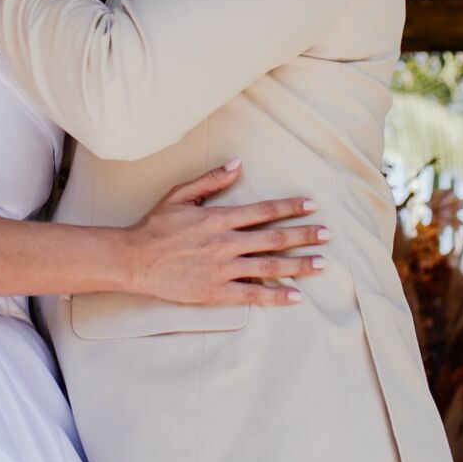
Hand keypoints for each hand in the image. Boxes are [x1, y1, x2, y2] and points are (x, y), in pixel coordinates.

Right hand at [123, 160, 329, 305]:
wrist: (134, 259)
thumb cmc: (156, 226)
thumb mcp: (180, 194)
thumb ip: (211, 181)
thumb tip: (238, 165)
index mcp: (219, 218)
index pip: (263, 211)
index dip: (290, 208)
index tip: (312, 206)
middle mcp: (225, 242)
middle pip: (274, 238)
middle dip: (305, 235)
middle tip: (328, 235)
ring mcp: (222, 268)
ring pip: (269, 266)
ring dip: (299, 265)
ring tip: (322, 264)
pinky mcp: (216, 290)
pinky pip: (252, 293)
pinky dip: (275, 295)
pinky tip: (295, 296)